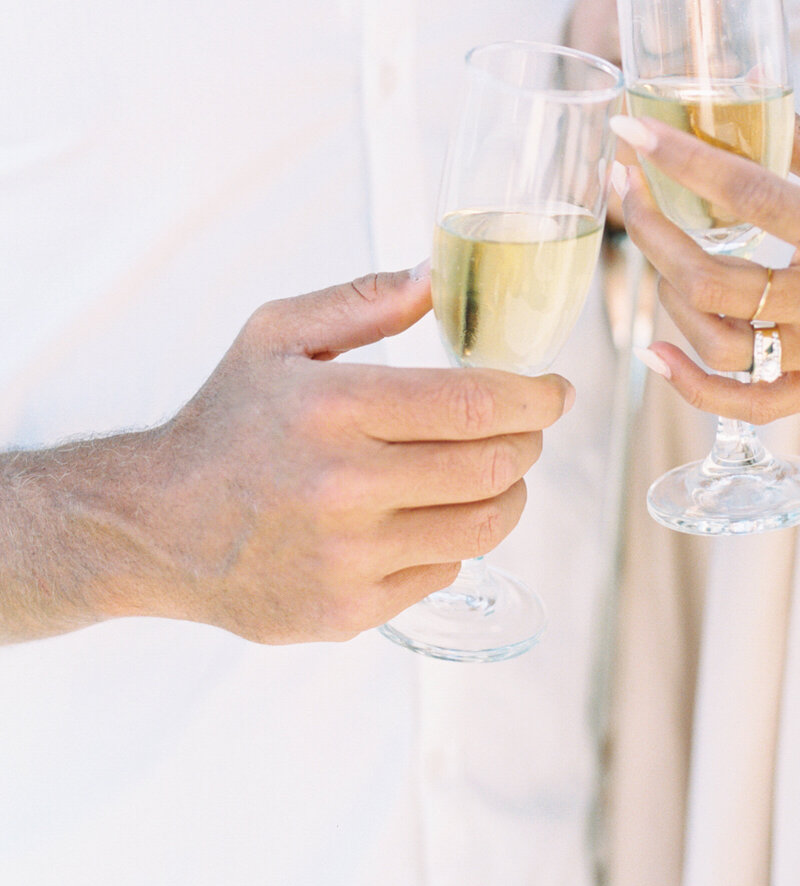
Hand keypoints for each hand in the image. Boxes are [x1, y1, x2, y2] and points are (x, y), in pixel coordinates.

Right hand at [4, 269, 571, 643]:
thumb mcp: (277, 334)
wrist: (156, 524)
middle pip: (492, 466)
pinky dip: (458, 538)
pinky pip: (445, 570)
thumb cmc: (226, 420)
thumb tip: (442, 274)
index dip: (535, 397)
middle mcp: (344, 486)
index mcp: (334, 407)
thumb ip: (365, 299)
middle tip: (529, 426)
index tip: (556, 390)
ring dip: (511, 492)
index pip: (475, 405)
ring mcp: (348, 557)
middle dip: (530, 440)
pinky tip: (435, 513)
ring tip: (499, 470)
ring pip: (484, 525)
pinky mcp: (348, 611)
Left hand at [614, 114, 799, 422]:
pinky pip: (752, 403)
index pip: (752, 198)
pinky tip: (656, 351)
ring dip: (666, 293)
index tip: (634, 129)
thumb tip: (753, 99)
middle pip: (715, 280)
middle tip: (625, 181)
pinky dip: (694, 387)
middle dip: (653, 226)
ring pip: (721, 342)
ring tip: (649, 239)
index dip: (685, 161)